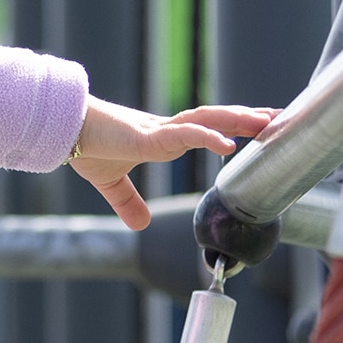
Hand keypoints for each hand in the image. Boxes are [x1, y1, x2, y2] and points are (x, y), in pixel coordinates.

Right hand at [69, 99, 276, 230]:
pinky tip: (228, 142)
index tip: (257, 125)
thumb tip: (140, 225)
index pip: (205, 127)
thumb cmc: (86, 148)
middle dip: (247, 117)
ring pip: (208, 119)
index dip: (231, 125)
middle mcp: (166, 130)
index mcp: (161, 138)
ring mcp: (159, 130)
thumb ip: (128, 202)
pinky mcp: (148, 136)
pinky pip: (185, 134)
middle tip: (278, 117)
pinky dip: (208, 136)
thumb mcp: (109, 183)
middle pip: (215, 118)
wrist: (64, 133)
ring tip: (266, 121)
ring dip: (238, 119)